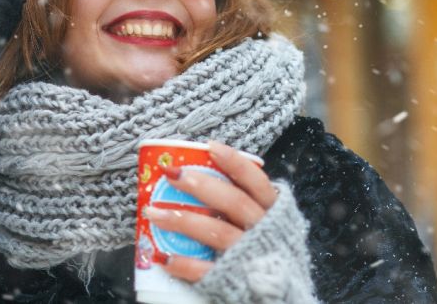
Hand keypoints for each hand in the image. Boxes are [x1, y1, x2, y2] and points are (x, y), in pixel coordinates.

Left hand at [143, 141, 277, 281]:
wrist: (283, 296)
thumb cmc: (270, 250)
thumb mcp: (272, 223)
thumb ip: (252, 203)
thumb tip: (212, 175)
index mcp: (274, 212)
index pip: (256, 182)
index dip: (235, 163)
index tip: (211, 147)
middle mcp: (264, 231)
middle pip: (233, 202)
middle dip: (201, 185)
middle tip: (172, 174)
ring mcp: (248, 255)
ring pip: (216, 232)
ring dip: (182, 220)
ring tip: (153, 212)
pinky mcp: (233, 280)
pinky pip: (206, 270)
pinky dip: (184, 264)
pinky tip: (163, 256)